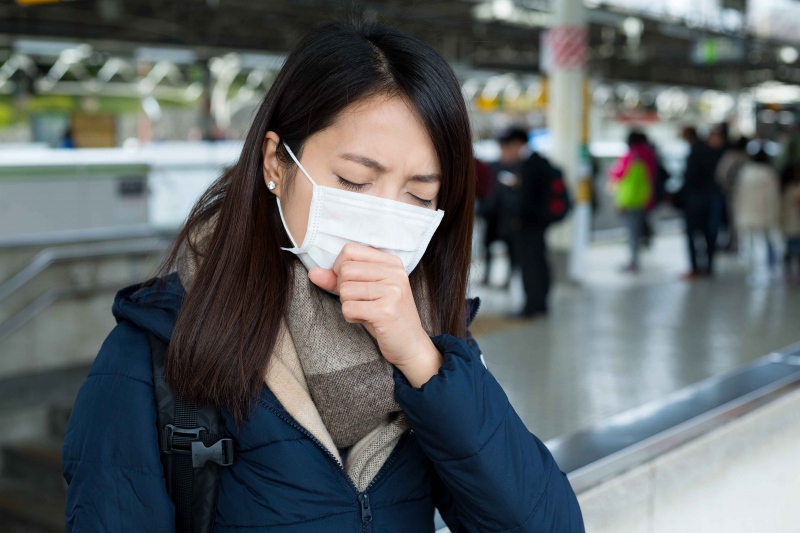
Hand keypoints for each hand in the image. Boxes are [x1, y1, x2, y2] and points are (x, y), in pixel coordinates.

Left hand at [308, 243, 442, 386]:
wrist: (411, 345)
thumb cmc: (386, 316)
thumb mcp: (365, 292)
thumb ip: (339, 279)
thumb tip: (313, 272)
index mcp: (391, 262)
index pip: (349, 250)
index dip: (341, 269)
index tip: (354, 284)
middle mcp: (394, 272)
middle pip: (345, 270)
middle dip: (344, 290)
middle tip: (362, 302)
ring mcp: (392, 291)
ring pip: (344, 290)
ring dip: (348, 305)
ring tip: (367, 312)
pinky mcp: (386, 311)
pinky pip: (348, 308)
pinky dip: (351, 318)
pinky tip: (368, 321)